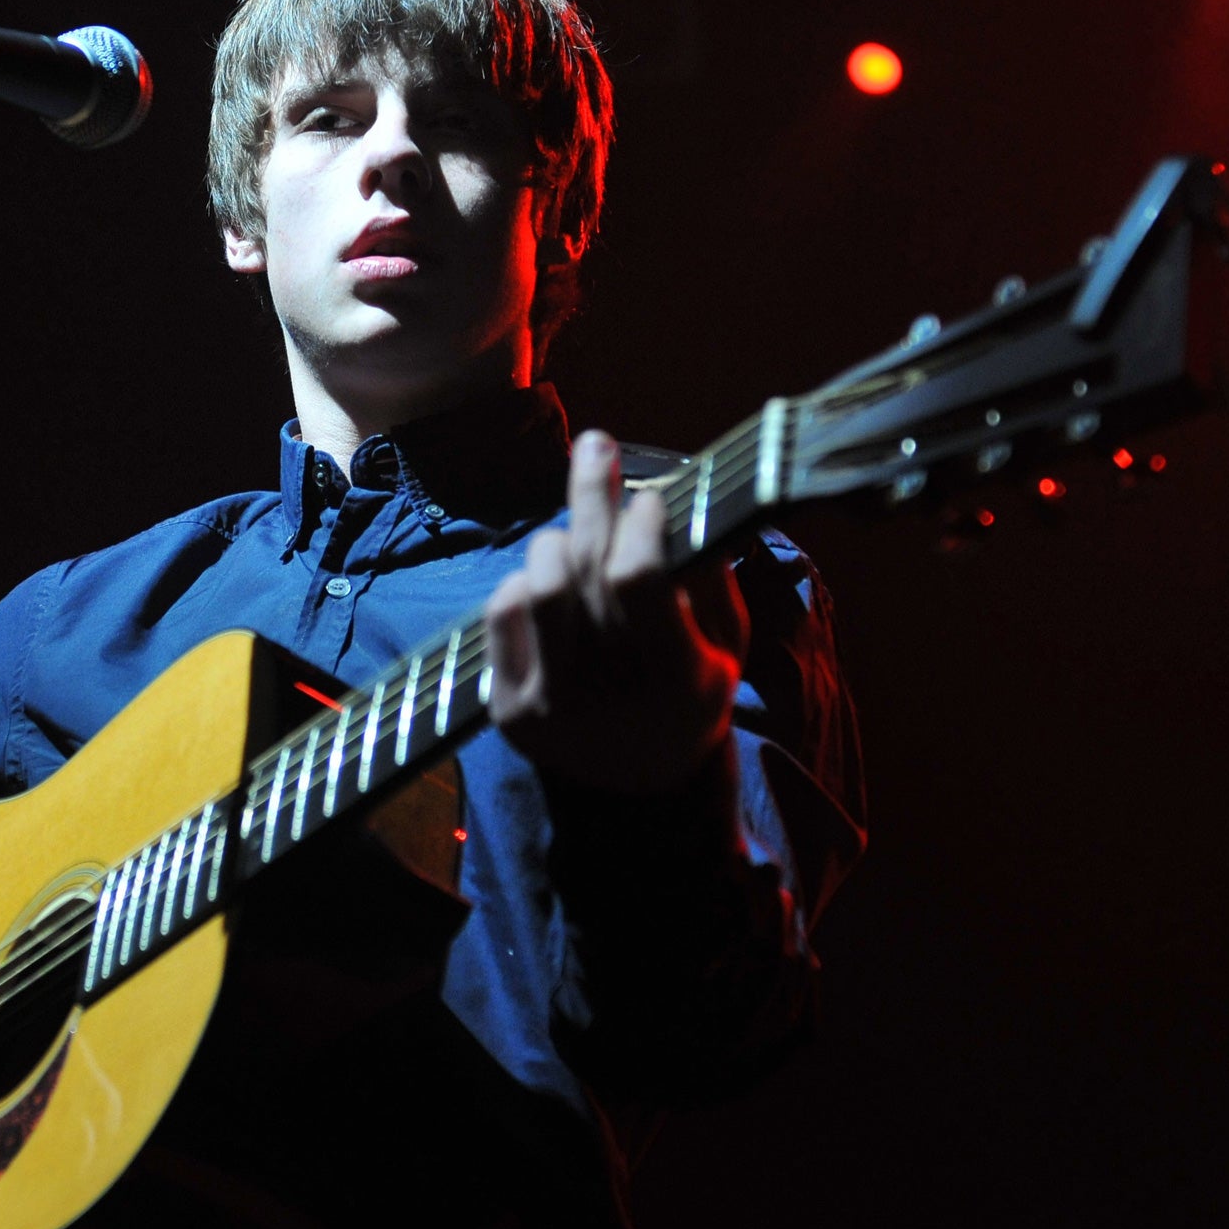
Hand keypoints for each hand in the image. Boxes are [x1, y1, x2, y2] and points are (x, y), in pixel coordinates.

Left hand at [484, 428, 746, 795]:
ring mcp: (552, 706)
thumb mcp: (727, 647)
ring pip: (538, 584)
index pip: (639, 579)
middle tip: (596, 443)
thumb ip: (714, 581)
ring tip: (576, 534)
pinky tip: (545, 580)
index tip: (649, 497)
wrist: (637, 785)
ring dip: (558, 540)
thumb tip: (680, 495)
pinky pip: (502, 614)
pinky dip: (521, 581)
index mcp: (677, 678)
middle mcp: (610, 695)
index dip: (641, 524)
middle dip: (592, 491)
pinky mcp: (509, 710)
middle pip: (585, 568)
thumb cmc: (690, 694)